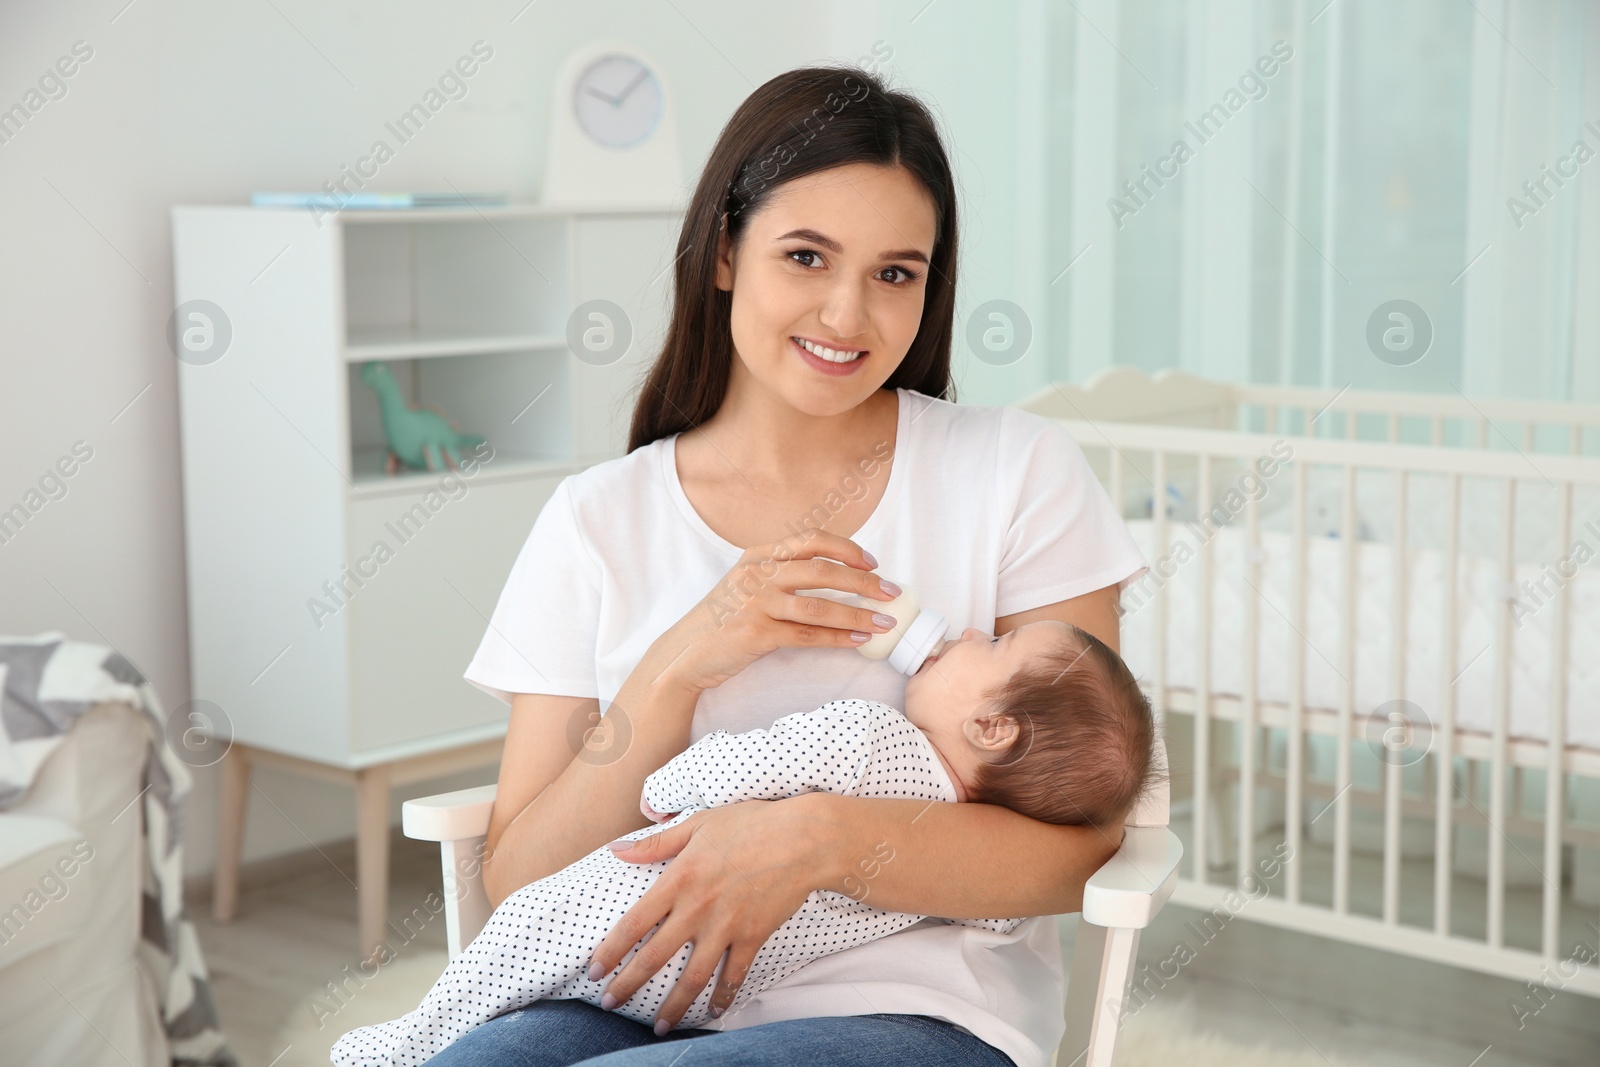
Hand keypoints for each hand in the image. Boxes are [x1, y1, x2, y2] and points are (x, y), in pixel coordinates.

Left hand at [587, 796, 823, 1030]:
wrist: (802, 839)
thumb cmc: (750, 824)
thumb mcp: (699, 823)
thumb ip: (656, 843)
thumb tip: (617, 850)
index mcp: (679, 879)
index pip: (634, 923)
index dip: (610, 950)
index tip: (593, 971)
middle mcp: (697, 909)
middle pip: (654, 957)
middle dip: (628, 985)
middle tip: (609, 1005)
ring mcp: (725, 927)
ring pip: (692, 977)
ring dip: (673, 1006)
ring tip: (658, 1027)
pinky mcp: (752, 937)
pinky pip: (733, 976)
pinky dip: (723, 998)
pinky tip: (713, 1013)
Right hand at [653, 528, 900, 692]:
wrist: (685, 653)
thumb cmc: (723, 619)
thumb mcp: (747, 583)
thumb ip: (781, 573)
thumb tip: (836, 576)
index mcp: (758, 555)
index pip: (812, 541)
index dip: (847, 550)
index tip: (872, 564)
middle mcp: (757, 573)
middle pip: (823, 571)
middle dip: (864, 583)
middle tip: (891, 593)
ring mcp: (756, 603)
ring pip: (820, 605)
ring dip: (858, 615)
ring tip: (884, 623)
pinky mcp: (757, 634)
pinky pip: (807, 635)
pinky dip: (837, 638)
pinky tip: (858, 641)